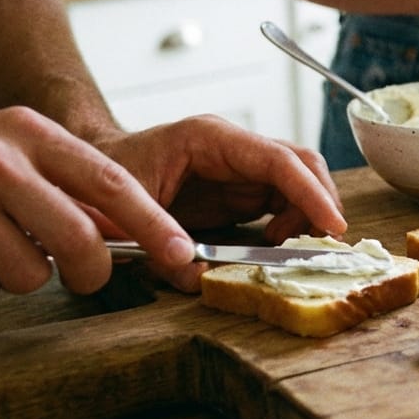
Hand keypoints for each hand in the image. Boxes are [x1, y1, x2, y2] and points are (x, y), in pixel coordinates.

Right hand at [0, 108, 188, 304]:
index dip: (153, 222)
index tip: (180, 252)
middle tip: (83, 274)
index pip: (109, 180)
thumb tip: (137, 231)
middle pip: (79, 239)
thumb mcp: (10, 144)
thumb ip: (66, 178)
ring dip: (17, 275)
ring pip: (29, 275)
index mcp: (28, 133)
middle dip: (90, 270)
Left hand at [93, 115, 346, 288]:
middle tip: (324, 245)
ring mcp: (238, 166)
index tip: (332, 227)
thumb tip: (202, 280)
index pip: (279, 160)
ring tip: (288, 250)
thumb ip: (163, 250)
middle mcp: (232, 147)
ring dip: (306, 217)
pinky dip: (290, 224)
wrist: (85, 170)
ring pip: (297, 183)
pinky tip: (275, 246)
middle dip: (320, 204)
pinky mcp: (238, 188)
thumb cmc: (102, 179)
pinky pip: (281, 201)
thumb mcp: (125, 215)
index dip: (311, 194)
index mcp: (209, 138)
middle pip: (301, 165)